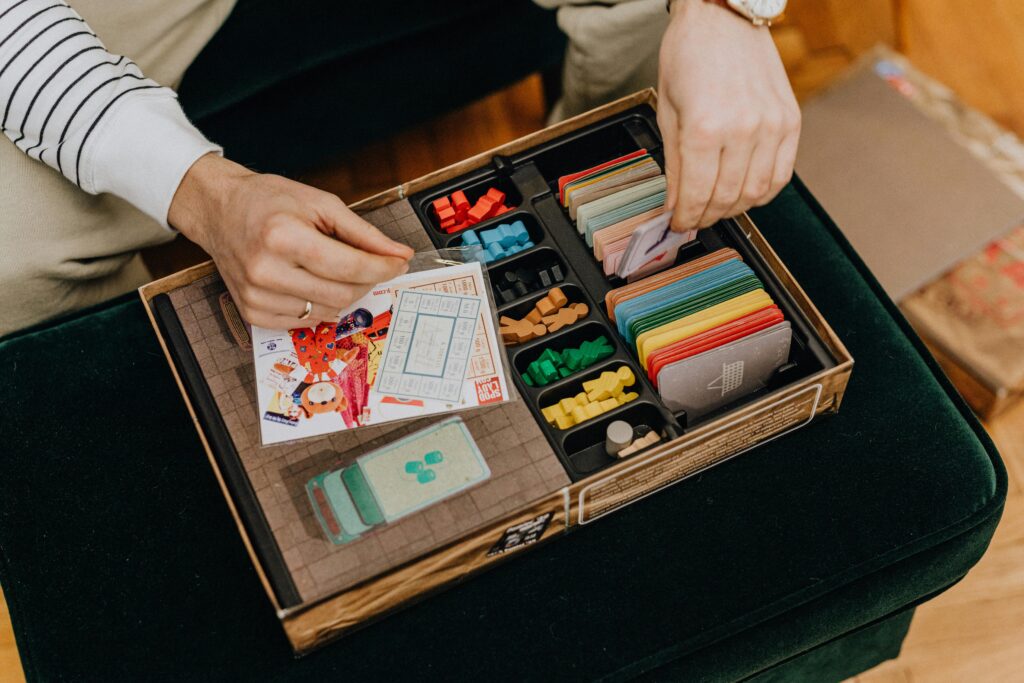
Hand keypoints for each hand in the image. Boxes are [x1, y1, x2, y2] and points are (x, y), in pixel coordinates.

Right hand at [168, 154, 413, 328]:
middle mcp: (266, 271)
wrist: (219, 211)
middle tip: (370, 263)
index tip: (399, 262)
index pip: (350, 267)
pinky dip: (318, 304)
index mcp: (283, 237)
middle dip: (367, 280)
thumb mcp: (321, 204)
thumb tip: (399, 254)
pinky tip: (309, 280)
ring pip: (328, 310)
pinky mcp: (253, 313)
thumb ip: (363, 232)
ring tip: (330, 266)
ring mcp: (257, 297)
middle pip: (343, 293)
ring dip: (342, 292)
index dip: (383, 267)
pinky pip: (305, 321)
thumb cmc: (268, 202)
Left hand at [658, 0, 799, 230]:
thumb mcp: (668, 110)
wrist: (724, 16)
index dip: (685, 218)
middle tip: (693, 220)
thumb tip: (675, 203)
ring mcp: (771, 126)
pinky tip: (745, 193)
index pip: (696, 195)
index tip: (677, 225)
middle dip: (706, 217)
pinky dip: (763, 193)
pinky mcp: (790, 121)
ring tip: (716, 208)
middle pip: (726, 198)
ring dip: (734, 209)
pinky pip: (781, 175)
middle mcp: (743, 130)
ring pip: (755, 193)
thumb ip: (674, 163)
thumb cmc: (690, 55)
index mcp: (704, 128)